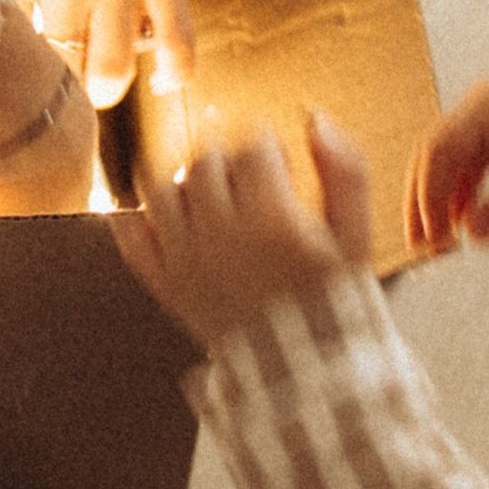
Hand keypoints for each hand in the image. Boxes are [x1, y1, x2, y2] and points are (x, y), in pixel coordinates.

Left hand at [115, 114, 370, 350]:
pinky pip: (130, 233)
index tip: (278, 159)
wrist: (303, 372)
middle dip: (226, 155)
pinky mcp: (164, 285)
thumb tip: (313, 116)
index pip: (251, 145)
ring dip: (182, 175)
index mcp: (273, 220)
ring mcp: (186, 261)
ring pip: (160, 185)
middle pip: (204, 160)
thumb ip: (346, 171)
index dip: (266, 143)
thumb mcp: (357, 239)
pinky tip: (161, 210)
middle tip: (245, 174)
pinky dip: (135, 212)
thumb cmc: (334, 302)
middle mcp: (221, 236)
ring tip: (208, 189)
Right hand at [409, 75, 488, 251]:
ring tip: (439, 240)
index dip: (428, 198)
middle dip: (422, 201)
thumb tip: (473, 233)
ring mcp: (488, 116)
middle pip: (433, 155)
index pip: (439, 152)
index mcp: (488, 105)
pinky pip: (469, 162)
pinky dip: (462, 191)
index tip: (432, 237)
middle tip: (420, 244)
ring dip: (439, 199)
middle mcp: (480, 105)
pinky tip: (463, 220)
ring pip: (447, 161)